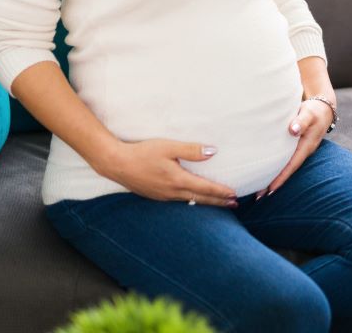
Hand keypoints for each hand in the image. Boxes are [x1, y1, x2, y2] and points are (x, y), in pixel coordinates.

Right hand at [96, 139, 237, 206]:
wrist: (116, 163)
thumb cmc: (142, 153)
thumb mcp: (169, 147)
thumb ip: (192, 150)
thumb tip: (213, 152)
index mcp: (178, 181)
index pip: (205, 189)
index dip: (221, 192)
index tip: (234, 195)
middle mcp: (172, 192)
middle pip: (200, 199)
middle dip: (218, 202)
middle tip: (233, 204)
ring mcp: (163, 196)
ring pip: (189, 202)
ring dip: (205, 202)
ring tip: (218, 203)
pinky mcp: (155, 196)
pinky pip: (178, 201)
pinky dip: (191, 201)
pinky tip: (192, 199)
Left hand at [254, 98, 335, 199]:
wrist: (323, 109)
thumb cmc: (314, 111)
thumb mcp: (309, 114)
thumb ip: (301, 121)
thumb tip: (293, 131)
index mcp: (306, 146)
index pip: (292, 165)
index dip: (281, 177)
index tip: (270, 189)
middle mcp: (303, 152)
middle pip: (287, 170)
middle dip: (274, 183)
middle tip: (258, 197)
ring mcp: (299, 151)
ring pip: (285, 167)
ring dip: (273, 177)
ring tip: (259, 190)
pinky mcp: (295, 147)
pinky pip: (284, 160)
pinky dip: (275, 168)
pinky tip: (265, 172)